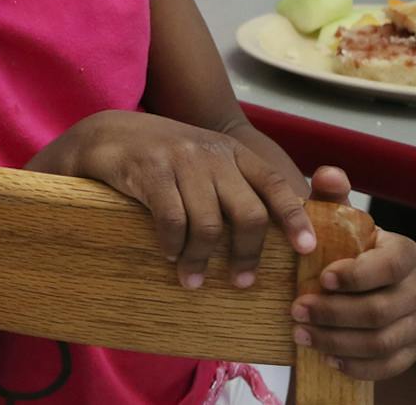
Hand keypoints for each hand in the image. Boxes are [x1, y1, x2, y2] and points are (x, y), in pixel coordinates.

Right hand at [26, 110, 314, 289]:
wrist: (109, 133)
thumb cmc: (164, 158)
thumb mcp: (205, 162)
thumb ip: (235, 187)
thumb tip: (268, 235)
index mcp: (234, 153)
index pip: (275, 185)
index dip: (295, 218)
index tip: (306, 249)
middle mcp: (213, 153)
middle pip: (248, 213)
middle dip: (248, 254)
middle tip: (240, 282)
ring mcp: (181, 159)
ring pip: (209, 224)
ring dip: (201, 260)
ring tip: (192, 279)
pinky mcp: (150, 170)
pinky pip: (172, 220)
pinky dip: (173, 244)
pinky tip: (169, 253)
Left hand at [291, 168, 415, 380]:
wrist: (347, 291)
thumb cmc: (338, 252)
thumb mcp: (331, 223)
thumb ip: (329, 198)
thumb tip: (328, 174)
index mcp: (406, 253)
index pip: (392, 264)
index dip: (358, 275)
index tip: (321, 279)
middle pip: (382, 310)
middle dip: (334, 313)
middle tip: (296, 311)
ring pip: (382, 341)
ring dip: (337, 341)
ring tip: (301, 334)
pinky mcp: (412, 350)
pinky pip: (389, 366)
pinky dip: (356, 365)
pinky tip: (328, 358)